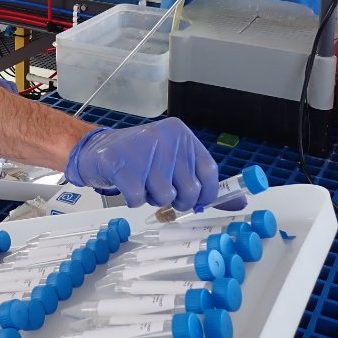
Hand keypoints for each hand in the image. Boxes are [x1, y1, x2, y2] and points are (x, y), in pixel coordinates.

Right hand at [64, 118, 218, 210]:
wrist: (97, 149)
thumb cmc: (139, 158)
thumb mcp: (173, 161)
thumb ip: (201, 181)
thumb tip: (240, 203)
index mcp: (181, 134)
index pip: (208, 171)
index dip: (206, 194)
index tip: (198, 202)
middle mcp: (165, 138)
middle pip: (189, 189)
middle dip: (176, 200)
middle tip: (160, 190)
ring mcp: (142, 149)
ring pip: (164, 197)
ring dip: (152, 199)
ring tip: (141, 183)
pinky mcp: (120, 163)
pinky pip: (138, 199)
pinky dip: (133, 200)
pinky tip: (127, 185)